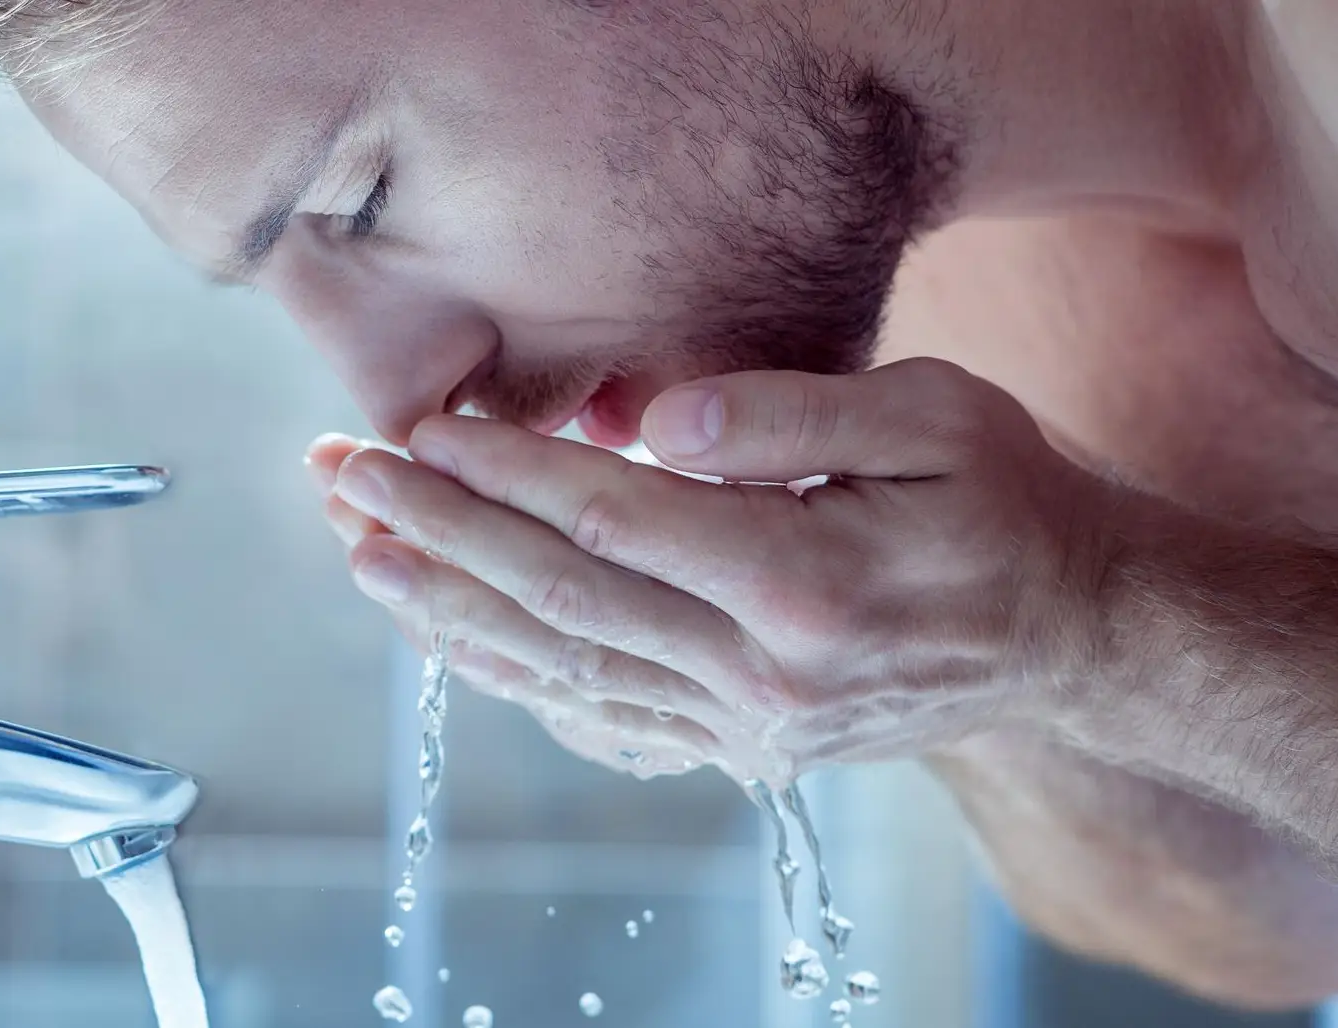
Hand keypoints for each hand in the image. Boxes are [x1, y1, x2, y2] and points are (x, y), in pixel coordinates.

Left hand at [307, 358, 1120, 780]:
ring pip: (565, 671)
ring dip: (451, 613)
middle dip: (443, 537)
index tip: (423, 429)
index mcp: (806, 582)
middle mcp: (764, 674)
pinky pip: (603, 720)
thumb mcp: (933, 416)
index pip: (614, 522)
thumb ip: (791, 415)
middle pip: (563, 601)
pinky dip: (516, 679)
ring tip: (363, 556)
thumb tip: (659, 423)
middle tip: (348, 483)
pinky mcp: (745, 750)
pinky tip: (451, 638)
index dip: (508, 473)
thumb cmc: (1005, 502)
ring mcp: (750, 727)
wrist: (1072, 633)